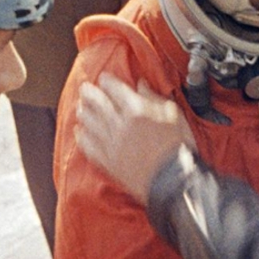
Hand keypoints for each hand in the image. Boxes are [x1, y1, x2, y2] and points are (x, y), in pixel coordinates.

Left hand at [76, 72, 195, 205]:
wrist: (173, 181)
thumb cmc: (178, 146)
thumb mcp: (174, 115)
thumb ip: (155, 98)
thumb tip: (142, 85)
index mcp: (137, 110)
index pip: (116, 90)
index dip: (108, 81)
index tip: (104, 77)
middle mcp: (120, 124)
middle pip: (97, 103)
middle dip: (89, 93)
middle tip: (84, 87)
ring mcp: (111, 144)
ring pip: (89, 123)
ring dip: (83, 112)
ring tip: (80, 106)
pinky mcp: (108, 161)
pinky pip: (88, 146)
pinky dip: (82, 137)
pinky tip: (80, 131)